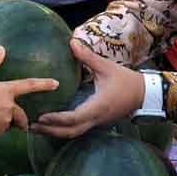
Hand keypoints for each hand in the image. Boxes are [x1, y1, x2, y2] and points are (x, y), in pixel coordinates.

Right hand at [0, 46, 59, 138]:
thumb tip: (1, 48)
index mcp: (5, 90)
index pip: (29, 85)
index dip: (44, 84)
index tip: (56, 83)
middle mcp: (8, 107)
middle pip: (21, 114)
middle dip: (20, 117)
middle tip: (7, 114)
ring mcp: (3, 121)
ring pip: (11, 122)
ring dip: (7, 120)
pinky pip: (1, 129)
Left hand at [30, 40, 144, 138]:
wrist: (145, 95)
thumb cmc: (126, 81)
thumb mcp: (107, 67)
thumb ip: (88, 57)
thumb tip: (72, 42)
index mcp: (97, 107)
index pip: (74, 118)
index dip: (56, 119)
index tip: (41, 116)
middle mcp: (96, 119)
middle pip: (70, 132)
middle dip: (50, 131)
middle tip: (31, 126)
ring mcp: (97, 123)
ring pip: (74, 133)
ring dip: (55, 132)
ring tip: (37, 127)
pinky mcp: (97, 122)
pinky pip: (78, 130)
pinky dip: (63, 129)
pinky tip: (52, 124)